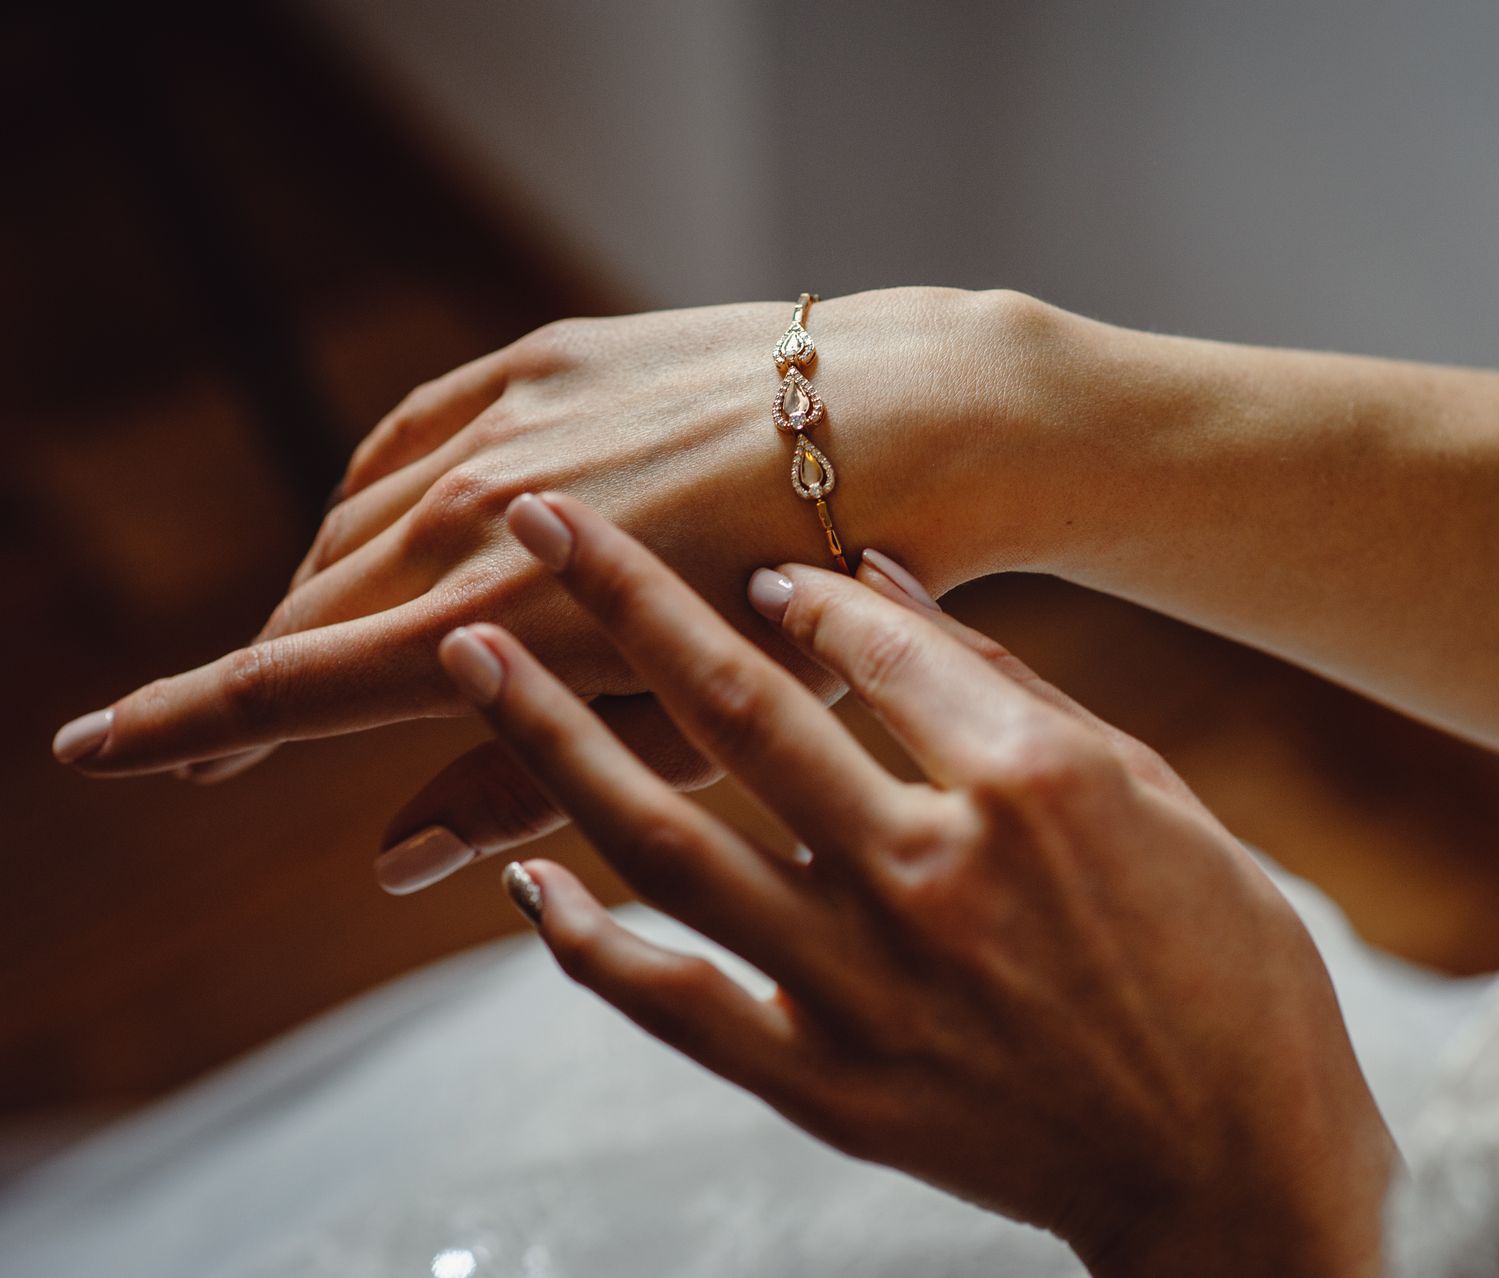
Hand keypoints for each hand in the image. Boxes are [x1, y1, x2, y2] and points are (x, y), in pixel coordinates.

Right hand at [50, 288, 1063, 889]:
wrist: (907, 422)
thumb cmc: (814, 604)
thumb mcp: (685, 732)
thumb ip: (527, 785)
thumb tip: (394, 860)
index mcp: (496, 622)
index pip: (290, 683)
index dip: (183, 724)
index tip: (96, 749)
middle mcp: (471, 511)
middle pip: (308, 610)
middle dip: (254, 678)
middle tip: (212, 742)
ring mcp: (501, 424)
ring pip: (351, 526)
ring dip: (320, 597)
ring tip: (315, 658)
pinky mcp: (539, 357)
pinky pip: (402, 433)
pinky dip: (370, 496)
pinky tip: (369, 533)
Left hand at [451, 492, 1395, 1276]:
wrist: (1234, 1165)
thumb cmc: (1223, 961)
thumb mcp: (1147, 789)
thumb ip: (1003, 686)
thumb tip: (880, 581)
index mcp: (1034, 786)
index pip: (870, 648)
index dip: (793, 586)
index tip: (744, 561)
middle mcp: (933, 879)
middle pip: (742, 710)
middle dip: (624, 599)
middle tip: (532, 518)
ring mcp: (869, 993)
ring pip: (670, 847)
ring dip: (557, 744)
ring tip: (472, 660)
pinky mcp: (831, 1089)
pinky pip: (675, 1005)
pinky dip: (585, 942)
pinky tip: (518, 873)